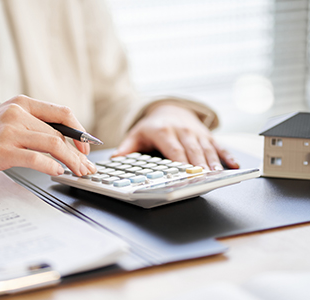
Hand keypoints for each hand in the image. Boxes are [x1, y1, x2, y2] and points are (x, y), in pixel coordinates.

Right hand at [0, 95, 96, 175]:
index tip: (86, 147)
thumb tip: (62, 141)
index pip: (63, 113)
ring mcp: (10, 131)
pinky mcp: (3, 150)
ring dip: (71, 162)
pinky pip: (36, 158)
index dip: (80, 131)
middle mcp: (18, 113)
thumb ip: (33, 124)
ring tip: (78, 173)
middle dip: (78, 154)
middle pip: (60, 134)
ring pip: (53, 144)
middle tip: (86, 167)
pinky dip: (52, 167)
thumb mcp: (8, 118)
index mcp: (23, 103)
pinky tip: (58, 172)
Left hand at [113, 104, 238, 169]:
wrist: (169, 108)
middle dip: (199, 165)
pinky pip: (218, 145)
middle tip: (204, 178)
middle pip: (192, 150)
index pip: (173, 149)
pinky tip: (234, 165)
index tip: (184, 173)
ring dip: (213, 162)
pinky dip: (227, 155)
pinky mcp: (206, 134)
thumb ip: (128, 147)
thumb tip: (116, 159)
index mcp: (164, 131)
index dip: (180, 162)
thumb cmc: (153, 125)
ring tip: (217, 174)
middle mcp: (182, 130)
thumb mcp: (137, 134)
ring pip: (206, 148)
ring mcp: (196, 132)